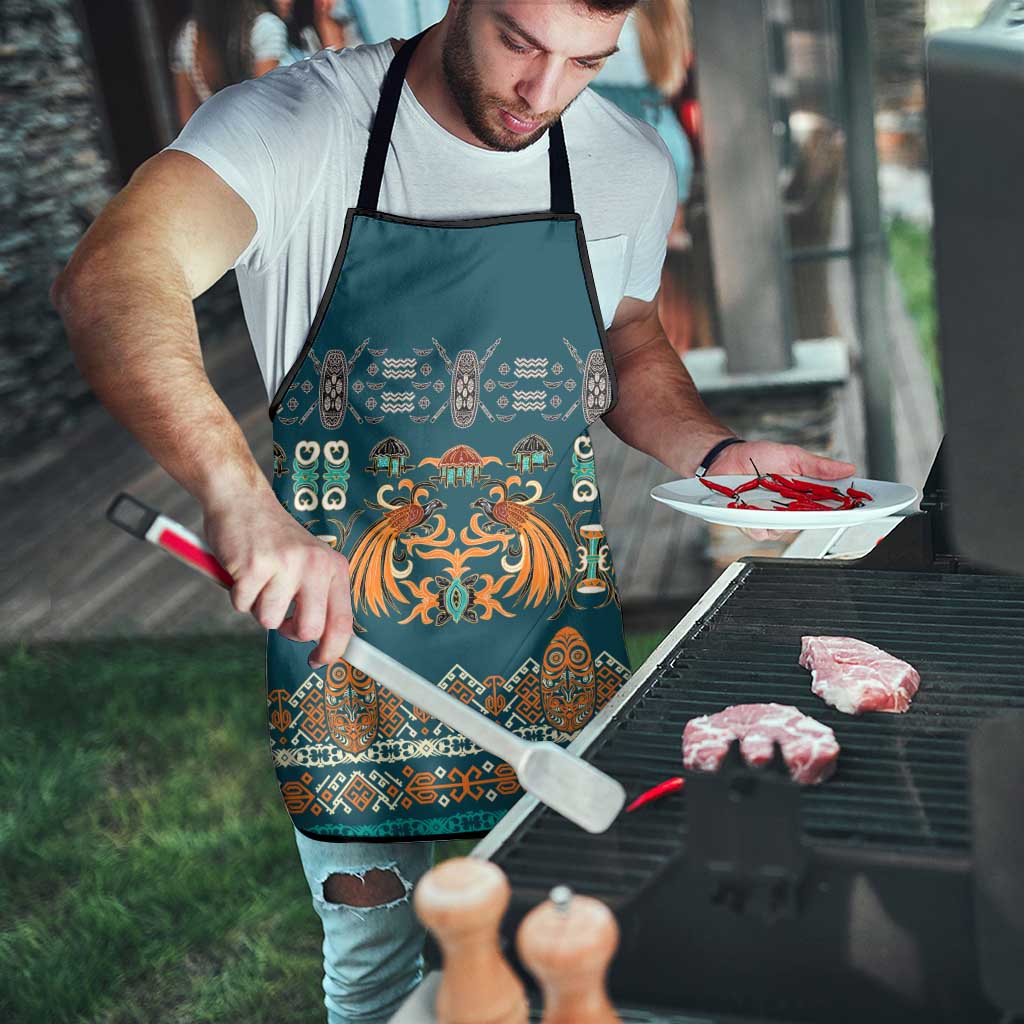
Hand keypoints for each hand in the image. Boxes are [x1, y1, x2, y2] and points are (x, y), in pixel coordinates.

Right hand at [203, 488, 352, 667]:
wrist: (242, 500)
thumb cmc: (274, 539)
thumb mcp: (310, 561)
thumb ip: (318, 596)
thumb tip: (322, 643)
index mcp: (334, 567)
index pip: (343, 621)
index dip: (332, 651)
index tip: (318, 661)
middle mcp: (315, 565)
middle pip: (309, 630)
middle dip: (289, 631)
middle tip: (279, 614)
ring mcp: (285, 565)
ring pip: (269, 620)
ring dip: (258, 607)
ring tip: (258, 579)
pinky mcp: (254, 566)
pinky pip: (242, 605)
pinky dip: (237, 595)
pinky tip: (242, 570)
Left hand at [709, 440, 856, 542]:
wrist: (726, 457)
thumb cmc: (758, 457)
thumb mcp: (792, 456)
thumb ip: (818, 466)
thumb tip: (848, 468)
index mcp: (803, 495)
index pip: (829, 507)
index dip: (844, 510)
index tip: (858, 508)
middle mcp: (789, 510)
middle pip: (809, 523)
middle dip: (813, 517)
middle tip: (814, 506)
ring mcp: (770, 518)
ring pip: (784, 530)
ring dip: (781, 519)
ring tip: (775, 503)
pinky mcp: (750, 523)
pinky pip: (760, 532)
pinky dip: (759, 523)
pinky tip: (755, 512)